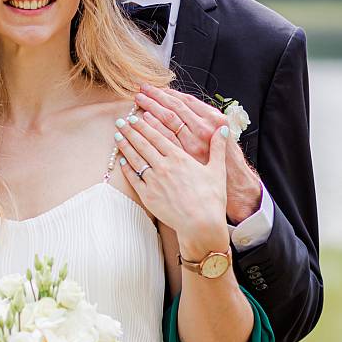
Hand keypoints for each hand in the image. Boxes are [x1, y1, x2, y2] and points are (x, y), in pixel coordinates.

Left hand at [114, 108, 231, 255]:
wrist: (201, 223)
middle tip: (120, 122)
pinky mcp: (148, 196)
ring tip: (117, 136)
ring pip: (136, 159)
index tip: (135, 117)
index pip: (157, 136)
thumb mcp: (217, 170)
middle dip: (130, 131)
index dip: (144, 126)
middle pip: (143, 145)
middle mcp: (163, 167)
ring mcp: (153, 181)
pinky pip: (134, 179)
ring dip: (125, 146)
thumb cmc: (211, 198)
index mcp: (179, 158)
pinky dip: (127, 169)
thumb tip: (224, 129)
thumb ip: (218, 148)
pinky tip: (122, 161)